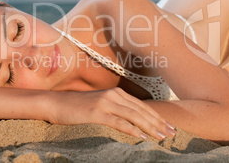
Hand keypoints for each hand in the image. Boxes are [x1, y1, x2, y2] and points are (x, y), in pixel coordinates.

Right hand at [48, 87, 175, 139]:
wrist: (57, 103)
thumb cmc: (79, 107)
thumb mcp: (100, 105)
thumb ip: (116, 109)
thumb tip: (133, 121)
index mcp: (117, 93)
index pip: (142, 106)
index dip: (157, 116)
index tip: (169, 126)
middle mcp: (114, 95)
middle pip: (141, 110)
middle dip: (158, 122)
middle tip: (171, 133)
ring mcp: (105, 103)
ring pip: (133, 115)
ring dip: (150, 126)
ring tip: (161, 136)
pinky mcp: (96, 112)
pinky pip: (118, 121)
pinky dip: (131, 129)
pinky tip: (141, 136)